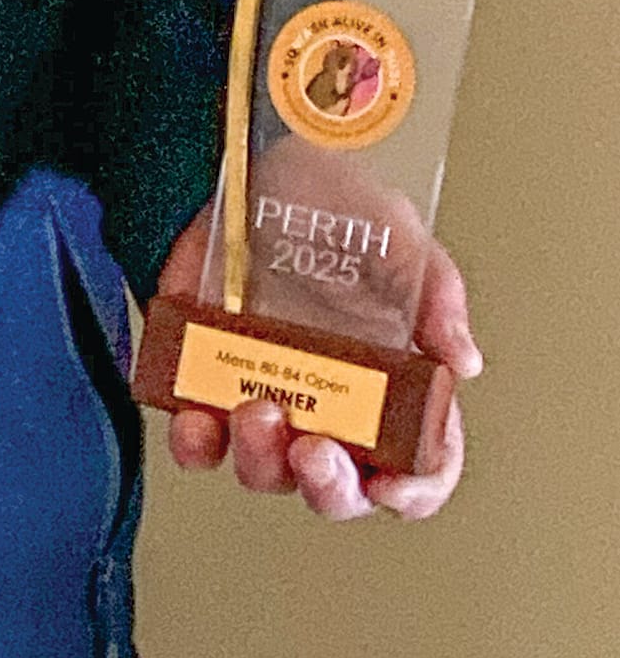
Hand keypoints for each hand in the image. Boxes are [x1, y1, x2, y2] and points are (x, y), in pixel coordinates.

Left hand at [158, 212, 481, 522]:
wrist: (252, 167)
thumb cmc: (333, 206)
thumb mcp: (398, 237)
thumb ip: (436, 296)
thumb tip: (463, 361)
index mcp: (391, 385)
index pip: (420, 466)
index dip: (414, 490)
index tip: (391, 485)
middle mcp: (330, 405)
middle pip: (340, 488)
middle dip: (329, 487)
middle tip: (315, 453)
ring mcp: (268, 398)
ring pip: (266, 470)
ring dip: (261, 459)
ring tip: (256, 411)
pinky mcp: (207, 382)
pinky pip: (198, 438)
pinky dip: (196, 443)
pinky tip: (195, 420)